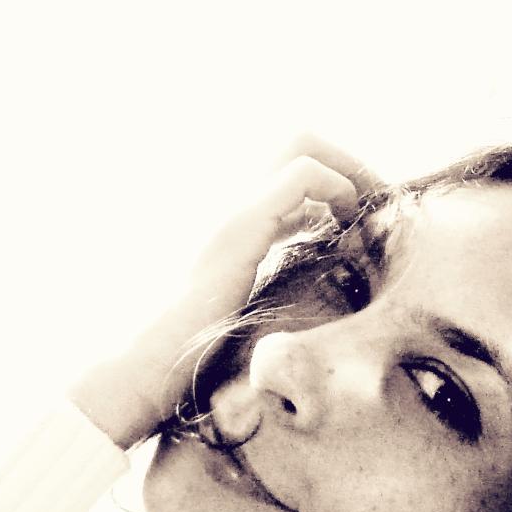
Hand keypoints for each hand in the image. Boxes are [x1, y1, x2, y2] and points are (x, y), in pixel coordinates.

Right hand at [69, 138, 380, 448]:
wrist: (139, 371)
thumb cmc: (187, 354)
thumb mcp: (244, 301)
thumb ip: (270, 272)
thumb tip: (319, 263)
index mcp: (230, 217)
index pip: (290, 167)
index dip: (334, 179)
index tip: (360, 217)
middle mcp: (225, 200)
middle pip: (298, 139)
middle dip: (346, 162)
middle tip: (372, 208)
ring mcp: (228, 209)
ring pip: (300, 143)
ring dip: (346, 169)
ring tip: (364, 215)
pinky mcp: (238, 229)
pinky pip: (301, 175)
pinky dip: (336, 188)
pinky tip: (344, 227)